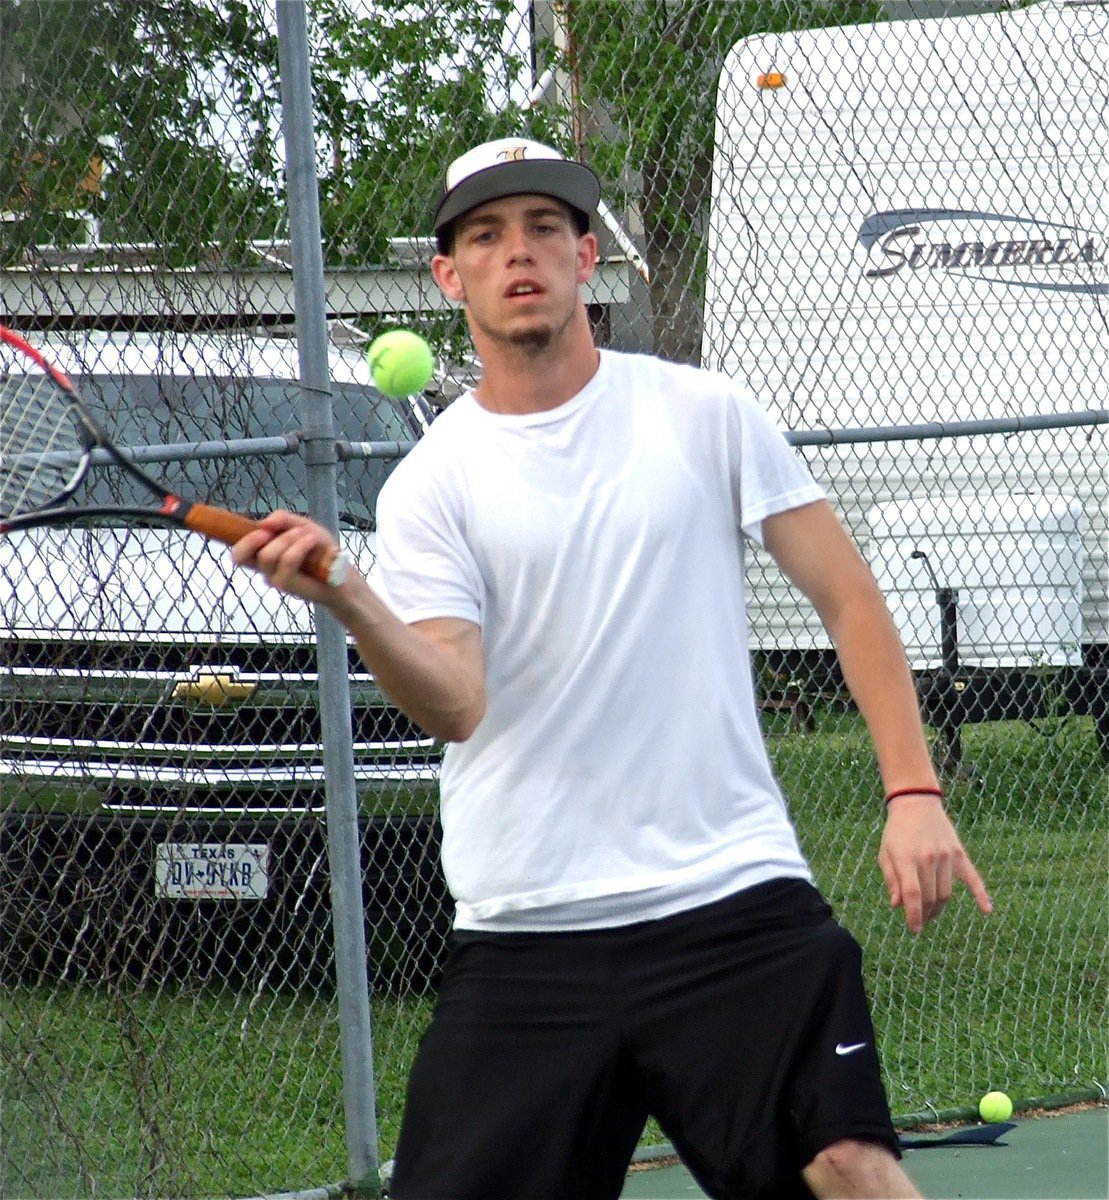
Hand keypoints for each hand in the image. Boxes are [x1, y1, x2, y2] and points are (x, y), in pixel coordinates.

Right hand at [230, 509, 345, 602]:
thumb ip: (283, 520)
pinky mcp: (288, 586)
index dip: (229, 537)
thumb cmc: (321, 551)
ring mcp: (274, 578)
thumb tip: (264, 522)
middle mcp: (264, 568)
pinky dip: (300, 546)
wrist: (343, 574)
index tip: (240, 524)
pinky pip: (287, 560)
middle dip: (252, 539)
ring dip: (288, 539)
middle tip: (269, 532)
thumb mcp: (302, 526)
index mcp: (262, 553)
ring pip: (267, 555)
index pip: (237, 549)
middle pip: (239, 555)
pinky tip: (312, 540)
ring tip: (307, 535)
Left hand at [878, 794, 992, 932]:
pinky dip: (981, 895)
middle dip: (925, 914)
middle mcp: (928, 859)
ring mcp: (946, 856)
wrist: (916, 804)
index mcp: (907, 859)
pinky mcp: (959, 854)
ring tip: (932, 915)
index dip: (913, 915)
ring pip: (947, 893)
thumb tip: (897, 906)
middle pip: (931, 897)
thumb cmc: (897, 832)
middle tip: (921, 921)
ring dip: (940, 909)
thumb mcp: (886, 854)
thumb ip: (892, 880)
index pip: (912, 894)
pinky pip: (973, 878)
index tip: (914, 930)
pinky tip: (987, 911)